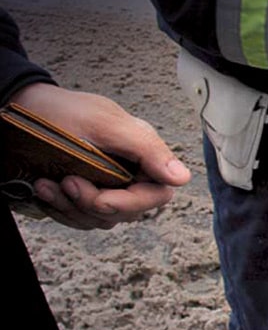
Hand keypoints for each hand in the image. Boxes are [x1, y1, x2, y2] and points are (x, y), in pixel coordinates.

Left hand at [10, 83, 190, 229]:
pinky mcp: (85, 196)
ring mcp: (107, 186)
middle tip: (67, 181)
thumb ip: (147, 149)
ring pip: (102, 220)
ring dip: (71, 208)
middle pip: (128, 212)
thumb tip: (181, 177)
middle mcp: (130, 172)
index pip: (156, 194)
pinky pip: (81, 219)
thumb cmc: (63, 111)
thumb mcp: (106, 125)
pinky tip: (45, 188)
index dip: (129, 203)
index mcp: (143, 154)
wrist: (23, 109)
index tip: (100, 198)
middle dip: (92, 204)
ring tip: (47, 184)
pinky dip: (60, 210)